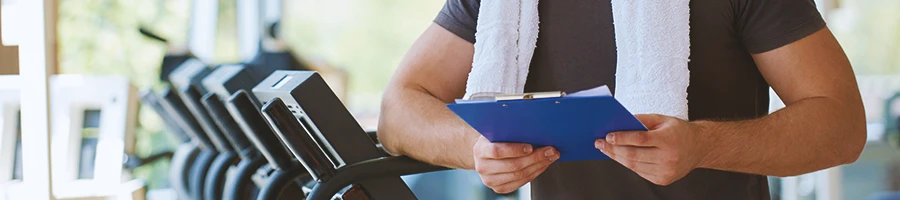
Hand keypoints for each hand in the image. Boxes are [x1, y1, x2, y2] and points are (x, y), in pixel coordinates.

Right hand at [473, 136, 558, 193]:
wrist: (484, 154)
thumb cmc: (494, 139)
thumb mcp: (496, 131)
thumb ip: (509, 131)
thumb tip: (533, 129)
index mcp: (480, 150)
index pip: (497, 151)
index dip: (515, 150)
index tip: (531, 146)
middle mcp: (482, 167)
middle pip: (513, 165)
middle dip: (535, 157)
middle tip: (550, 150)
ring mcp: (490, 180)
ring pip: (519, 175)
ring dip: (539, 166)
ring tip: (550, 157)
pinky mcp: (498, 188)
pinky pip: (521, 183)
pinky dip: (535, 173)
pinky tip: (542, 165)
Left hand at [595, 114, 712, 185]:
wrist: (699, 148)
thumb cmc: (678, 131)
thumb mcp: (662, 119)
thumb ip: (641, 120)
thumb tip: (619, 122)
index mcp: (669, 139)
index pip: (640, 139)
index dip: (622, 138)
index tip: (607, 136)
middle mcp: (669, 157)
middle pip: (634, 155)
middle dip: (613, 149)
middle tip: (599, 143)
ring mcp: (666, 171)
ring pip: (634, 166)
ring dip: (617, 158)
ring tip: (606, 150)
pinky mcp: (663, 180)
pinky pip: (640, 172)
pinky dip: (628, 164)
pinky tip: (619, 157)